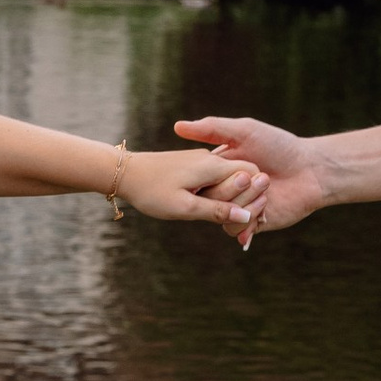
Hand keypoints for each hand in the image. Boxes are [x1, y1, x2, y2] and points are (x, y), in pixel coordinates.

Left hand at [115, 143, 269, 235]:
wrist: (124, 172)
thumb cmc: (151, 191)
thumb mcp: (184, 208)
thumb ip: (216, 212)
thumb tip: (246, 217)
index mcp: (213, 166)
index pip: (253, 174)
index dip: (256, 196)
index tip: (246, 217)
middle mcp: (211, 159)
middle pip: (244, 175)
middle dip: (244, 198)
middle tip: (233, 222)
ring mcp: (201, 160)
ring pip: (229, 178)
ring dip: (229, 198)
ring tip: (216, 218)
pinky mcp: (192, 165)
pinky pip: (215, 178)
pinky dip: (217, 194)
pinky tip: (206, 209)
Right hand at [173, 115, 327, 234]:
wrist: (312, 169)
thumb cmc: (280, 145)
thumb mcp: (244, 131)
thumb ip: (212, 128)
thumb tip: (177, 126)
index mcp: (219, 169)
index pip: (197, 178)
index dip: (202, 177)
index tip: (216, 170)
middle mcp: (226, 188)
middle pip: (208, 198)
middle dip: (231, 188)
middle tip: (259, 174)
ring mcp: (238, 207)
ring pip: (220, 215)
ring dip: (242, 203)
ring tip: (267, 188)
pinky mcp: (251, 223)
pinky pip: (235, 229)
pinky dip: (248, 220)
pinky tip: (265, 207)